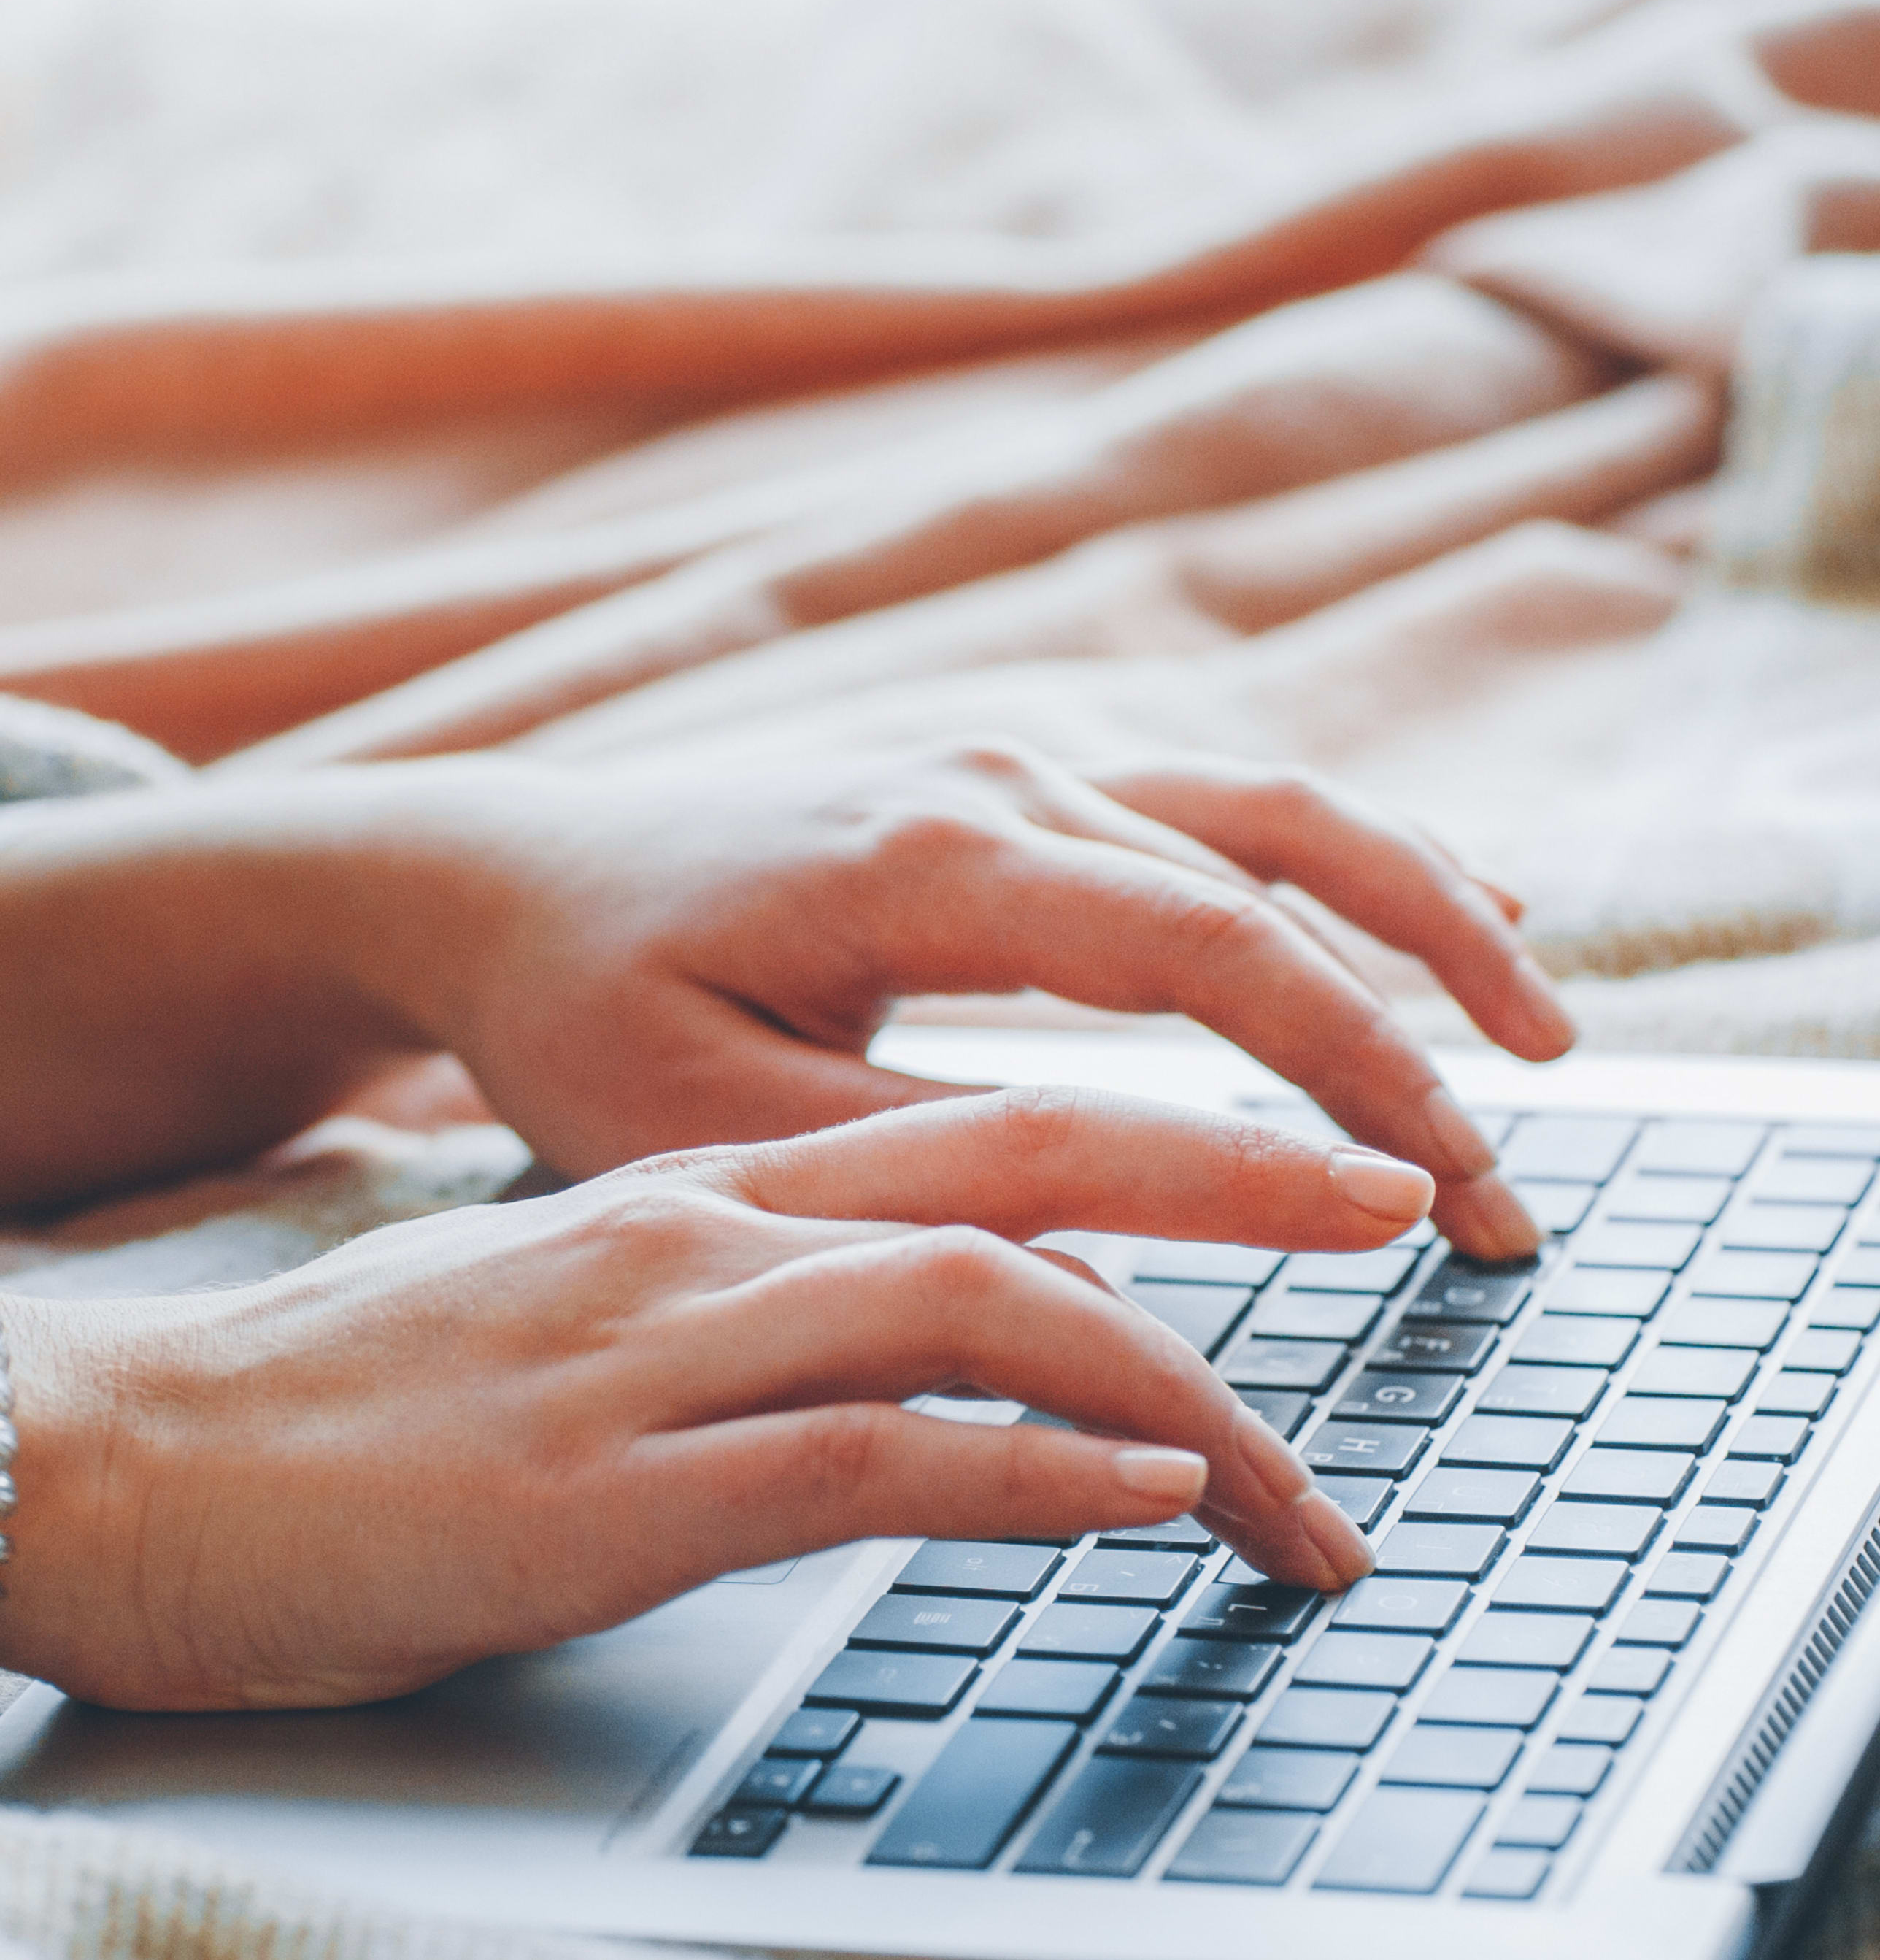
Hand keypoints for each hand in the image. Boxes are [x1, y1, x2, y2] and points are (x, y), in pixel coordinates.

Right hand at [0, 1090, 1402, 1710]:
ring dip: (1181, 1393)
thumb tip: (852, 1362)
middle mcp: (688, 1238)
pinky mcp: (612, 1491)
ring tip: (1303, 1478)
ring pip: (983, 1311)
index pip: (965, 1134)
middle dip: (1236, 1183)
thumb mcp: (533, 1323)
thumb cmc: (313, 1411)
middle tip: (1395, 1211)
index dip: (1158, 1148)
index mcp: (674, 1190)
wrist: (111, 1456)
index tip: (1288, 1188)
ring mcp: (653, 1352)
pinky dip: (1031, 1477)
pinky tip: (1132, 1507)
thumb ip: (696, 1317)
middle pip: (1020, 1165)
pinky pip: (874, 1459)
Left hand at [390, 740, 1566, 1258]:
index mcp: (929, 856)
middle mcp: (992, 772)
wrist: (499, 879)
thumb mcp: (711, 1129)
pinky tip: (1435, 914)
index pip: (1210, 951)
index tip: (1442, 1196)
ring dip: (1420, 916)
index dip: (1355, 1071)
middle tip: (1504, 1194)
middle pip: (1277, 876)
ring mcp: (1005, 750)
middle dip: (1420, 1032)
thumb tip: (1106, 1290)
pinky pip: (1215, 795)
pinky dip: (1341, 860)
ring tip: (1541, 1035)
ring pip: (1273, 807)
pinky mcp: (1005, 769)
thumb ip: (913, 1182)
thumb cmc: (582, 1007)